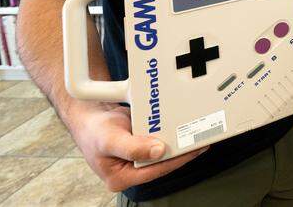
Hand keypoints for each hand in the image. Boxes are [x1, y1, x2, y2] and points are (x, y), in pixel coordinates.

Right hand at [66, 102, 205, 191]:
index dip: (176, 160)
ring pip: (163, 153)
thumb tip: (159, 151)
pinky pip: (160, 142)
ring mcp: (138, 159)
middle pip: (162, 163)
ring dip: (179, 144)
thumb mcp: (110, 139)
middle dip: (182, 152)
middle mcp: (131, 170)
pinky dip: (171, 135)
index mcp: (121, 177)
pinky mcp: (143, 146)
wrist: (90, 116)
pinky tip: (184, 128)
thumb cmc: (94, 131)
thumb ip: (133, 147)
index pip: (155, 170)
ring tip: (199, 134)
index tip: (193, 149)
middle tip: (202, 140)